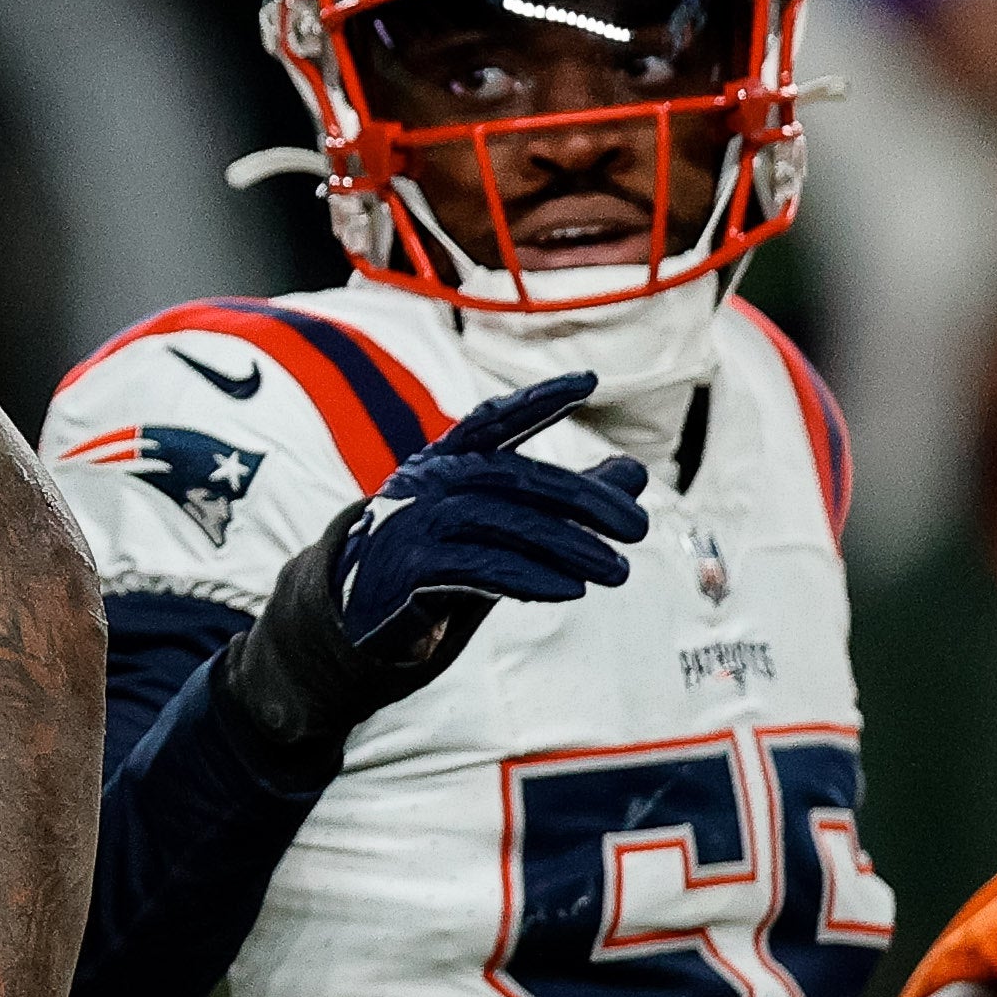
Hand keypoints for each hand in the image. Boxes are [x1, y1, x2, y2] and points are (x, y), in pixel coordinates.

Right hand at [222, 371, 646, 748]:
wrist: (359, 614)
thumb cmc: (438, 557)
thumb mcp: (499, 523)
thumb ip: (561, 499)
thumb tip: (635, 474)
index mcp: (443, 460)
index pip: (492, 421)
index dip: (537, 400)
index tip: (589, 382)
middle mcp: (426, 482)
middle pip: (513, 477)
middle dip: (583, 499)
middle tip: (636, 527)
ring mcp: (413, 524)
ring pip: (502, 523)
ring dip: (568, 547)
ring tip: (616, 570)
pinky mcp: (407, 571)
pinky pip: (478, 568)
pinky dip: (529, 578)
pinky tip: (569, 589)